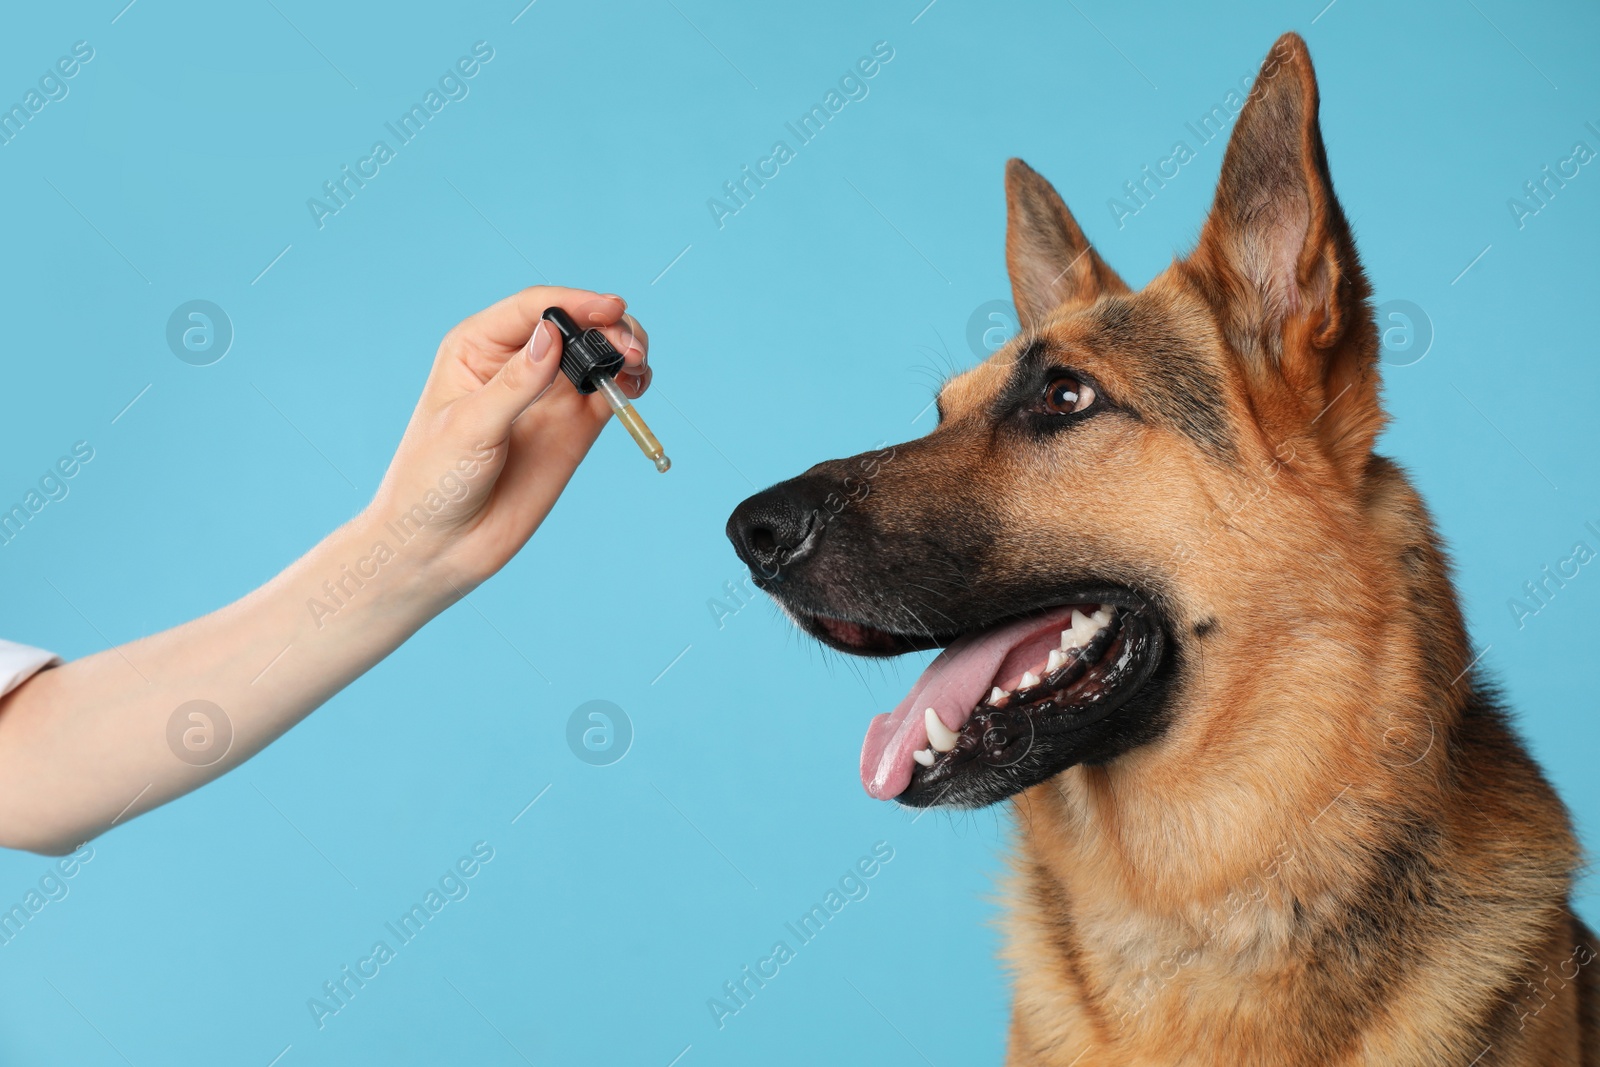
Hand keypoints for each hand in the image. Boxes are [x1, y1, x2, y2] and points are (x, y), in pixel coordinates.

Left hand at [366, 285, 650, 600]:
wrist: (442, 545)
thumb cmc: (433, 481)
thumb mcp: (469, 427)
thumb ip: (514, 383)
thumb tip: (552, 335)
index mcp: (478, 347)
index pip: (534, 309)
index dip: (575, 304)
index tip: (610, 309)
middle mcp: (517, 362)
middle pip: (573, 325)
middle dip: (607, 328)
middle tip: (631, 349)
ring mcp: (547, 395)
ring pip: (596, 353)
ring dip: (623, 350)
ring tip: (639, 365)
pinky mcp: (572, 427)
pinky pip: (608, 392)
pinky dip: (629, 382)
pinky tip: (638, 385)